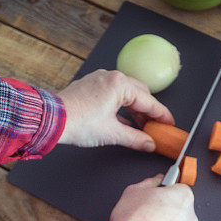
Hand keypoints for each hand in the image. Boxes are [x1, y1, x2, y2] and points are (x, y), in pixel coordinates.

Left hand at [57, 69, 174, 151]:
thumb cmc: (77, 122)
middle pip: (139, 94)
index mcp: (120, 84)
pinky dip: (121, 106)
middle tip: (155, 127)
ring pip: (126, 93)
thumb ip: (135, 139)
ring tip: (139, 127)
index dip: (162, 115)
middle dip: (148, 111)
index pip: (149, 101)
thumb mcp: (112, 134)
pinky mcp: (90, 85)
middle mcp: (111, 77)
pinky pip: (113, 93)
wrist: (51, 120)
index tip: (169, 124)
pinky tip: (123, 120)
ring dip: (134, 109)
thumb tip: (148, 144)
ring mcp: (99, 79)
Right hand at [110, 174, 197, 220]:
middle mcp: (190, 216)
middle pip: (178, 209)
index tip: (154, 195)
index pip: (177, 188)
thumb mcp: (134, 191)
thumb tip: (155, 181)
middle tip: (147, 214)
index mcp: (183, 196)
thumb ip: (150, 182)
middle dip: (165, 211)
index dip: (163, 191)